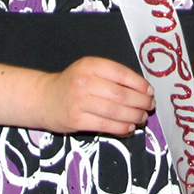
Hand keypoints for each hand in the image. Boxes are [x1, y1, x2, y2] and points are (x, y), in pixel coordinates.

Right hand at [39, 57, 154, 134]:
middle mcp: (84, 82)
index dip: (140, 84)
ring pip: (115, 111)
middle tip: (149, 106)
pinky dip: (121, 128)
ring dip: (133, 116)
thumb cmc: (72, 84)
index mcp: (91, 65)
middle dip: (140, 102)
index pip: (122, 73)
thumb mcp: (89, 70)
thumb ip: (111, 75)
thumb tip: (142, 89)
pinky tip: (129, 127)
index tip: (150, 91)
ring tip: (142, 118)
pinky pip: (105, 125)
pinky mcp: (76, 120)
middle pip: (121, 94)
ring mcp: (79, 102)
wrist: (43, 98)